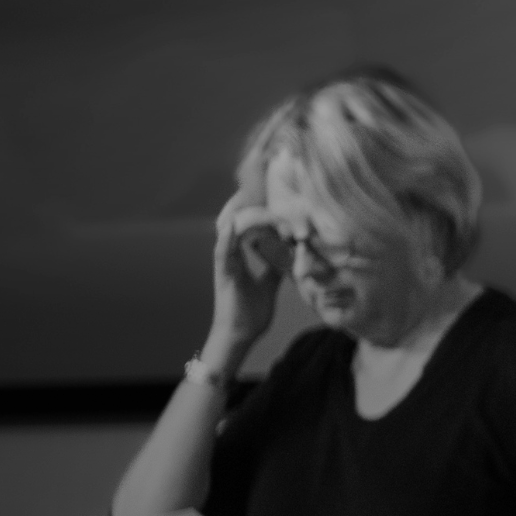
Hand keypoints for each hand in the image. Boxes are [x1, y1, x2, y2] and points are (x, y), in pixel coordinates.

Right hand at [207, 192, 283, 360]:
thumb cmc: (252, 310)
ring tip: (250, 194)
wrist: (240, 334)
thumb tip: (292, 250)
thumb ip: (277, 264)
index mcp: (239, 253)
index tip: (273, 192)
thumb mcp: (271, 281)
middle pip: (234, 218)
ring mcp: (224, 262)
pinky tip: (232, 225)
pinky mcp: (223, 273)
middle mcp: (229, 253)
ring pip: (228, 228)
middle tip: (262, 181)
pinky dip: (227, 238)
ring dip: (241, 213)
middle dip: (247, 200)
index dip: (257, 206)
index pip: (246, 222)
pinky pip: (223, 252)